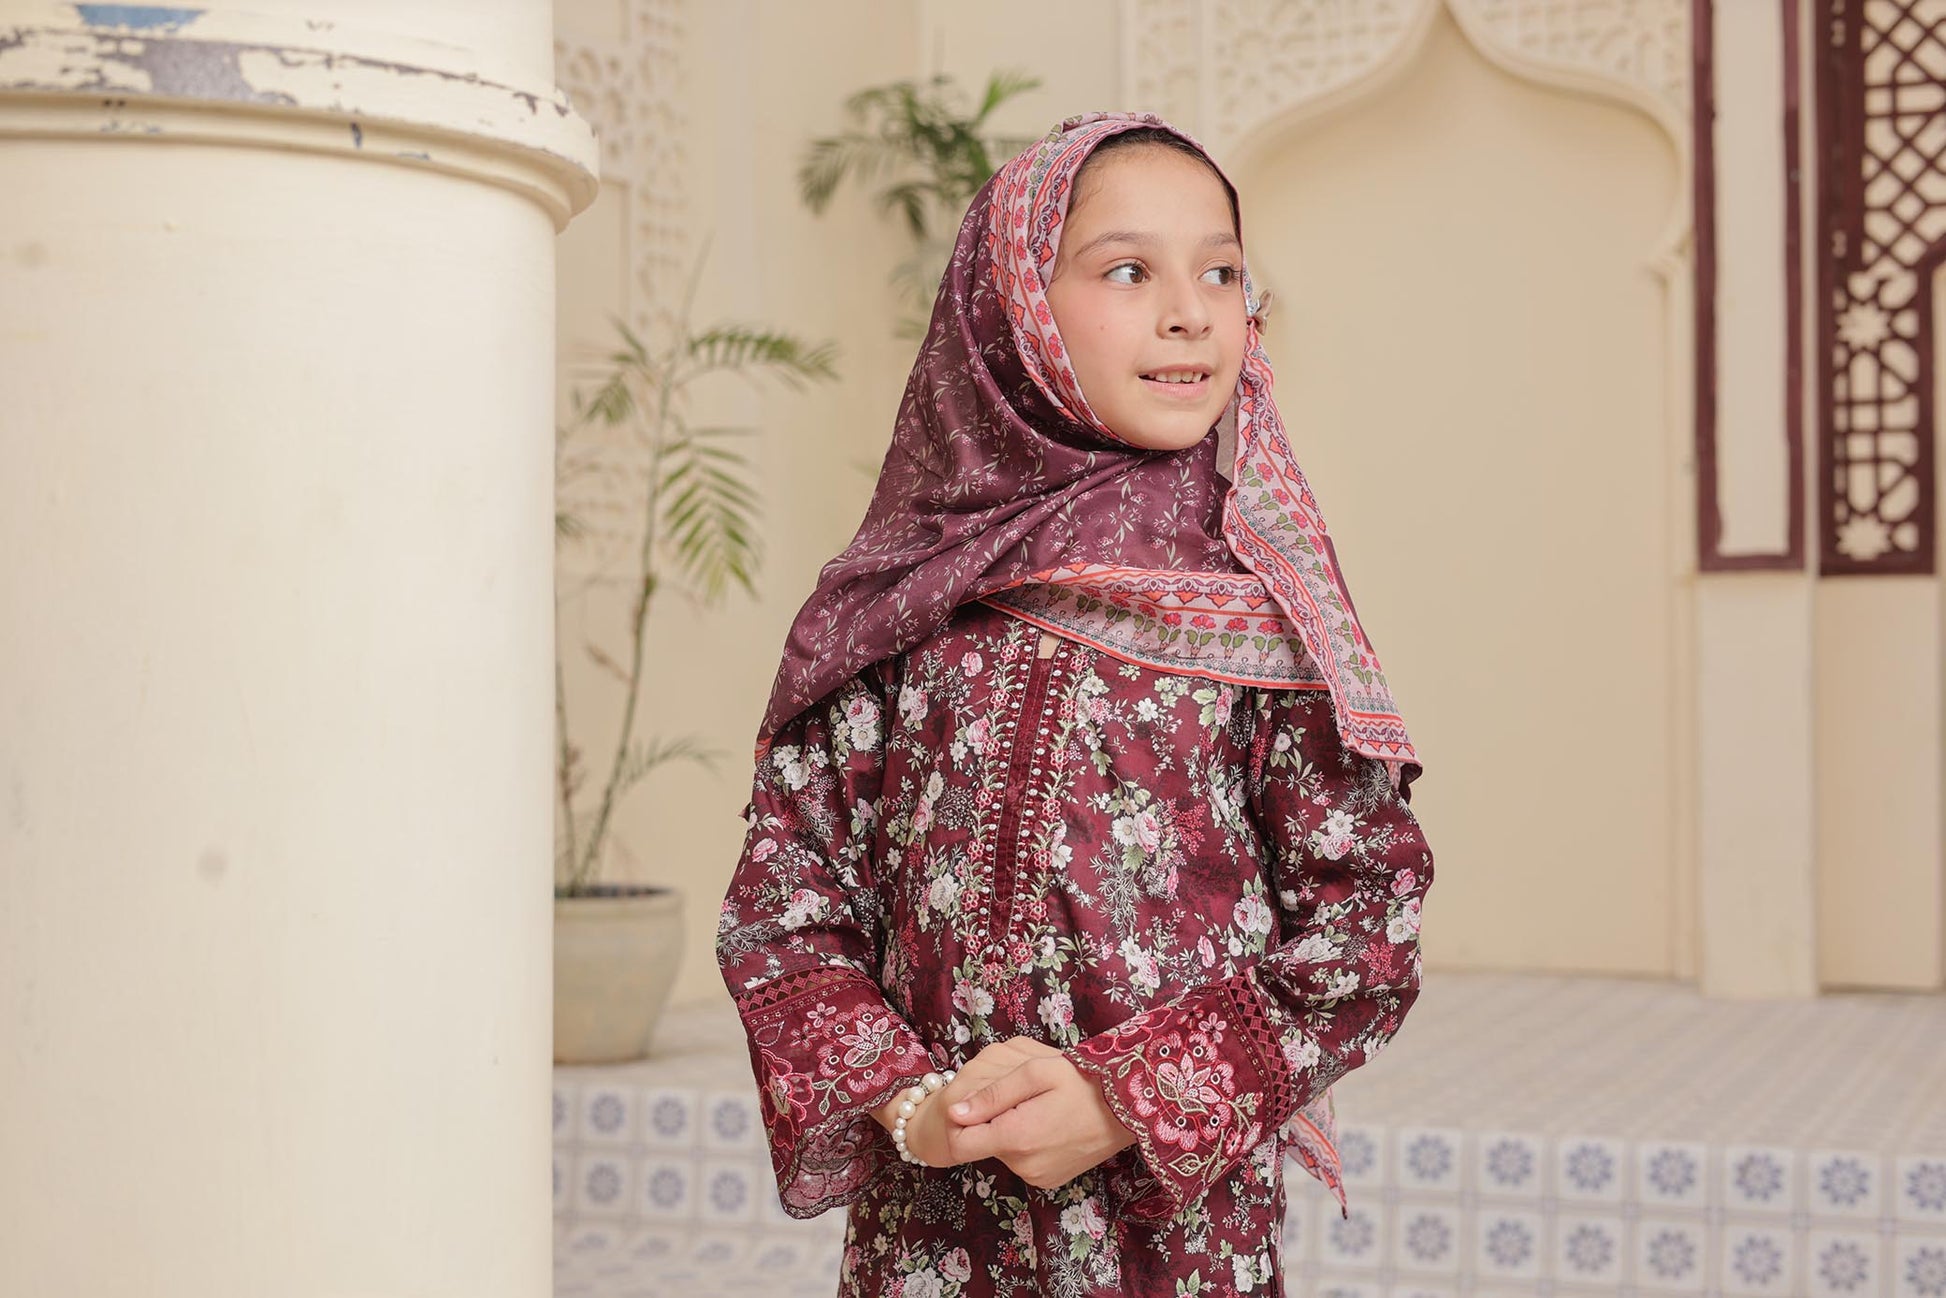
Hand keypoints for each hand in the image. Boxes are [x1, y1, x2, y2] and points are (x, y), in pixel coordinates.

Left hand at [872, 1037, 1061, 1167]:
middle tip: (1015, 1089)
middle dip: (986, 1116)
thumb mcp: (1036, 1072)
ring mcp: (1036, 1176)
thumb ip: (991, 1092)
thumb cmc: (1080, 1080)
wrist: (1126, 1107)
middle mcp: (1021, 1164)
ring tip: (1034, 1101)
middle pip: (979, 1141)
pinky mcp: (1047, 1180)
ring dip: (1006, 1125)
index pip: (958, 1142)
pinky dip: (1025, 1139)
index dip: (955, 1119)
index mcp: (1014, 1134)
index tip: (965, 1099)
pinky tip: (1044, 1118)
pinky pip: (1022, 1158)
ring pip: (1000, 1148)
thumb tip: (955, 1112)